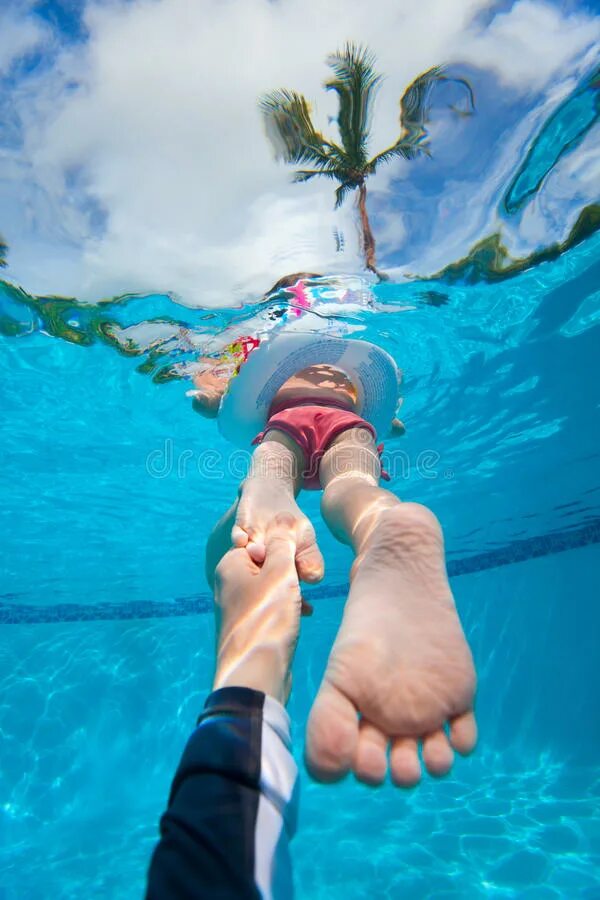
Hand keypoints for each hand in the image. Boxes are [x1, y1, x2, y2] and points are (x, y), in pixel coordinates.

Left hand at [212, 518, 304, 703]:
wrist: (255, 676)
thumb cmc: (266, 620)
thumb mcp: (280, 572)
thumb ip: (282, 545)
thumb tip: (281, 525)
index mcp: (229, 565)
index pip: (260, 540)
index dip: (283, 548)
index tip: (297, 563)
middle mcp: (227, 584)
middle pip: (266, 563)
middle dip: (289, 571)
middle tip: (302, 584)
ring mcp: (235, 608)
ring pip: (270, 587)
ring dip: (290, 591)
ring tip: (303, 602)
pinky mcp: (246, 628)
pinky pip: (269, 608)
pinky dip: (286, 608)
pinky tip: (304, 615)